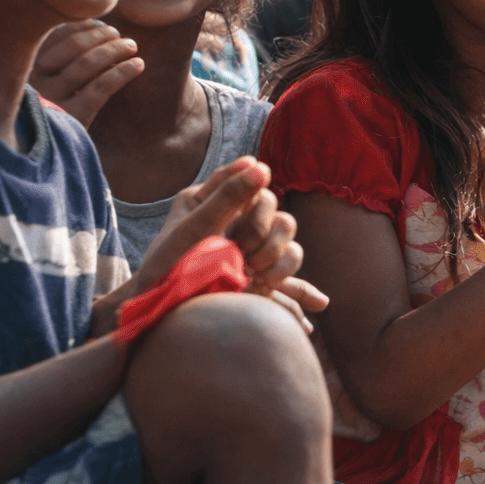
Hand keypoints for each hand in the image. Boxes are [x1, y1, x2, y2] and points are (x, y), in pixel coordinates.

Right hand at [30, 20, 142, 126]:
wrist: (44, 153)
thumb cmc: (48, 109)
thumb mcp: (43, 80)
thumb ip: (59, 55)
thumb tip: (97, 24)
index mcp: (23, 65)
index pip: (57, 34)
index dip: (85, 27)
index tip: (104, 25)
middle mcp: (33, 80)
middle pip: (74, 45)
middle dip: (102, 36)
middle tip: (120, 36)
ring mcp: (51, 98)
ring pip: (89, 63)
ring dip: (116, 50)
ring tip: (132, 46)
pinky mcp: (72, 116)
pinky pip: (101, 87)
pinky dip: (123, 72)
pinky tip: (139, 65)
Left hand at [137, 157, 327, 331]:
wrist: (165, 318)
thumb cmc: (168, 271)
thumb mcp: (194, 229)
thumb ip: (227, 196)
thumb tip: (262, 166)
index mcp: (207, 200)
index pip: (244, 176)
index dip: (249, 189)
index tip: (243, 203)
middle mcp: (232, 219)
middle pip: (271, 205)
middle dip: (260, 229)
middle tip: (243, 251)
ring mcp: (249, 246)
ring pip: (286, 233)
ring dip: (276, 254)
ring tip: (254, 274)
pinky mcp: (260, 274)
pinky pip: (292, 272)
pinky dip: (304, 290)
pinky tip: (319, 303)